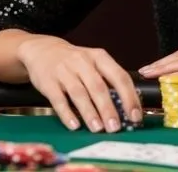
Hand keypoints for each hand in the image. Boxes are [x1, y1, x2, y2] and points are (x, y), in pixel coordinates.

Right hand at [16, 35, 140, 132]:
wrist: (42, 50)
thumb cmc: (74, 61)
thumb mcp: (94, 62)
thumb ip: (108, 80)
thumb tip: (126, 107)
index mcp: (99, 57)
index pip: (119, 76)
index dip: (129, 97)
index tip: (135, 115)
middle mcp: (83, 62)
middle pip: (99, 87)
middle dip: (108, 109)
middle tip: (115, 127)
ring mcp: (64, 71)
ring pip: (79, 93)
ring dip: (90, 113)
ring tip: (98, 128)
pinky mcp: (48, 82)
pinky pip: (58, 100)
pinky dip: (67, 113)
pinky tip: (75, 125)